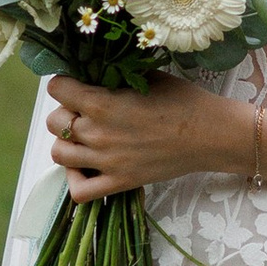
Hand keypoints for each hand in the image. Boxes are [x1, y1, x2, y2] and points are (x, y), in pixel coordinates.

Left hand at [46, 73, 235, 200]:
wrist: (212, 134)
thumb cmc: (184, 101)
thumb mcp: (148, 77)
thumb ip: (116, 76)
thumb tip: (95, 74)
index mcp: (102, 103)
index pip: (57, 89)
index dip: (65, 83)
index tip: (78, 84)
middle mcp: (97, 133)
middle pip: (54, 122)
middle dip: (65, 111)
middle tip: (84, 109)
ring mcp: (106, 162)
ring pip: (58, 153)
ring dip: (67, 142)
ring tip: (85, 137)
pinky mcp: (119, 182)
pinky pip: (79, 191)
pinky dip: (75, 179)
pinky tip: (87, 166)